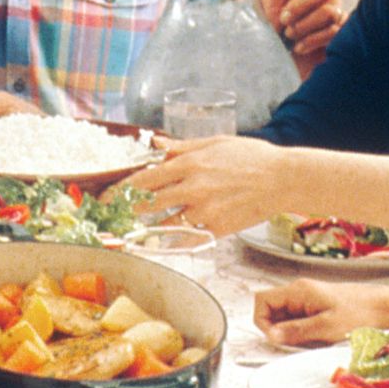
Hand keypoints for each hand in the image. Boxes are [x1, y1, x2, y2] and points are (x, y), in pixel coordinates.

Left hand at [121, 136, 287, 235]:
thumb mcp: (214, 142)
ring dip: (144, 229)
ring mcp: (204, 211)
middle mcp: (192, 188)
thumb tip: (155, 144)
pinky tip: (160, 245)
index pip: (144, 179)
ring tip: (129, 232)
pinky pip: (186, 241)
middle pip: (147, 204)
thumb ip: (181, 146)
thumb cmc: (251, 157)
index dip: (120, 190)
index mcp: (189, 164)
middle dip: (125, 211)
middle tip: (110, 217)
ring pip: (163, 225)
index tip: (105, 197)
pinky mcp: (217, 228)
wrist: (283, 179)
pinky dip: (171, 244)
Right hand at [254, 279, 387, 347]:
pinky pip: (299, 320)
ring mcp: (308, 299)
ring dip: (292, 332)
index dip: (262, 321)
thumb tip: (272, 336)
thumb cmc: (360, 313)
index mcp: (298, 290)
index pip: (263, 301)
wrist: (384, 307)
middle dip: (279, 329)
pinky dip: (303, 331)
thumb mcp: (325, 327)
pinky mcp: (316, 307)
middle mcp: (300, 292)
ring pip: (285, 317)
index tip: (275, 337)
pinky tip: (318, 337)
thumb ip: (296, 331)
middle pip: (272, 310)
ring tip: (311, 340)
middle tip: (295, 342)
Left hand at [260, 0, 343, 68]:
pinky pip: (335, 29)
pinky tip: (298, 47)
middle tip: (284, 20)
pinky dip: (313, 38)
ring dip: (305, 24)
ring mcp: (336, 17)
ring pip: (330, 8)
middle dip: (301, 4)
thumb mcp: (268, 5)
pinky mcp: (342, 38)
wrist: (276, 71)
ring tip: (290, 36)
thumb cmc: (270, 37)